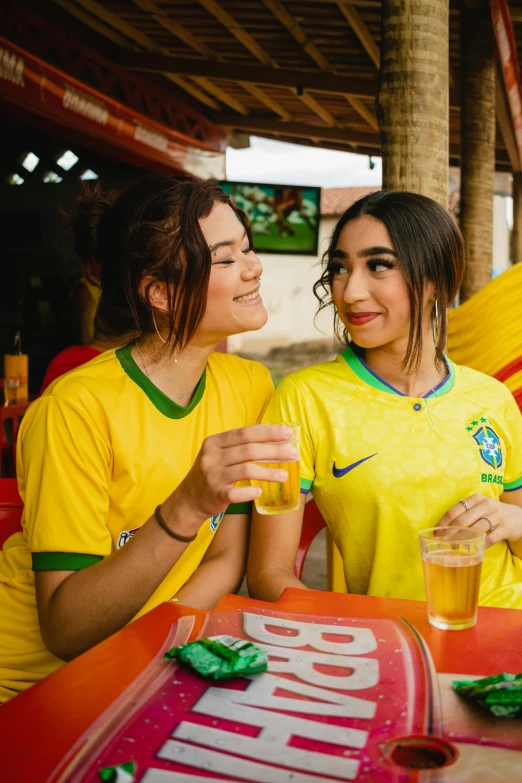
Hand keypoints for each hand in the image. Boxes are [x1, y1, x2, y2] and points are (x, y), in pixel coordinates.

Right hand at [165, 424, 296, 524]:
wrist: (189, 499)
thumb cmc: (213, 472)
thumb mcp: (221, 454)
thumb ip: (242, 446)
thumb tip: (277, 439)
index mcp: (215, 442)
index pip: (245, 432)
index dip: (268, 432)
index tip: (288, 433)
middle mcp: (212, 456)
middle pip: (248, 450)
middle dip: (274, 450)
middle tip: (294, 453)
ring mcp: (212, 476)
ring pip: (246, 469)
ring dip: (269, 472)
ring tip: (285, 475)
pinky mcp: (215, 495)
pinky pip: (236, 493)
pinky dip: (250, 491)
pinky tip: (260, 491)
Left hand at [437, 494, 521, 547]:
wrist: (519, 517)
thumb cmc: (492, 513)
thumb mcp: (480, 508)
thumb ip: (465, 514)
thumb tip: (441, 528)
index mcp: (476, 499)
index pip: (454, 510)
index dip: (443, 522)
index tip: (435, 533)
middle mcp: (486, 505)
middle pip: (463, 520)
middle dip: (450, 533)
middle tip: (442, 543)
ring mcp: (497, 516)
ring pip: (475, 530)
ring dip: (462, 541)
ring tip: (454, 548)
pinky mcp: (506, 527)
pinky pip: (490, 538)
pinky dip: (480, 545)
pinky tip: (474, 550)